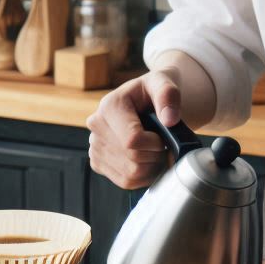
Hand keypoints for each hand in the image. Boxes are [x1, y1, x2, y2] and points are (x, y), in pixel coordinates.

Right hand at [86, 71, 180, 189]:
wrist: (144, 100)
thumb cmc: (153, 91)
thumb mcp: (164, 82)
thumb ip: (168, 95)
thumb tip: (169, 119)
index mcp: (109, 106)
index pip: (132, 140)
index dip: (155, 144)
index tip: (164, 137)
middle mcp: (96, 126)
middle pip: (132, 159)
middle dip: (155, 157)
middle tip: (164, 146)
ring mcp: (94, 146)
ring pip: (129, 175)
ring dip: (151, 169)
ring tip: (156, 153)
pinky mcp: (97, 162)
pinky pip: (124, 181)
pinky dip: (142, 177)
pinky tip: (148, 162)